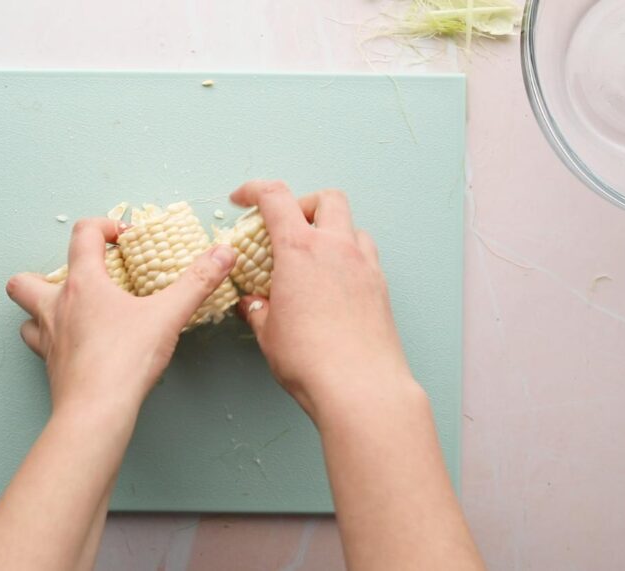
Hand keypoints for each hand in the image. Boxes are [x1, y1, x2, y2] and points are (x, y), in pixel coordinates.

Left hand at [5, 217, 236, 413]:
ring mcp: (48, 339)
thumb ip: (197, 281)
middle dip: (44, 274)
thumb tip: (222, 254)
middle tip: (77, 283)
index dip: (104, 227)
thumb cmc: (125, 360)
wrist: (96, 411)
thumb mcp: (169, 315)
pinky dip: (52, 342)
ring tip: (69, 313)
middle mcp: (56, 307)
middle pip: (25, 280)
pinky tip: (75, 347)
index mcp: (83, 284)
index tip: (124, 238)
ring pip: (26, 316)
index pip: (83, 235)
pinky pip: (40, 347)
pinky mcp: (51, 368)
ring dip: (41, 310)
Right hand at [232, 180, 413, 418]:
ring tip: (312, 258)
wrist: (360, 387)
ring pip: (351, 226)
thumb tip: (253, 304)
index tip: (243, 198)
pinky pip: (366, 257)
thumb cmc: (309, 359)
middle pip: (326, 199)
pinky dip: (348, 258)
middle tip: (286, 227)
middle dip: (303, 204)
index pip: (275, 197)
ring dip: (330, 231)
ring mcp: (364, 266)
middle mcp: (337, 248)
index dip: (254, 190)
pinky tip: (333, 286)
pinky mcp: (381, 288)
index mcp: (300, 249)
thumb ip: (258, 309)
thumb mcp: (268, 332)